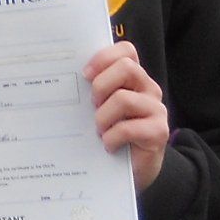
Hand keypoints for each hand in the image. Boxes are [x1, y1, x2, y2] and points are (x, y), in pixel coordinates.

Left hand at [85, 41, 169, 192]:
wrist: (133, 169)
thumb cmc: (110, 132)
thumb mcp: (99, 107)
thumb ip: (92, 90)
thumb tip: (61, 75)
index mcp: (133, 78)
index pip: (126, 51)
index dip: (104, 57)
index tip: (85, 74)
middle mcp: (147, 89)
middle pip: (126, 67)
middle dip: (101, 86)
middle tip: (92, 106)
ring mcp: (156, 109)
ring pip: (124, 99)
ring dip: (103, 117)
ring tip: (99, 130)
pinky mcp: (158, 131)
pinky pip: (129, 128)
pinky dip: (112, 137)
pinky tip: (108, 145)